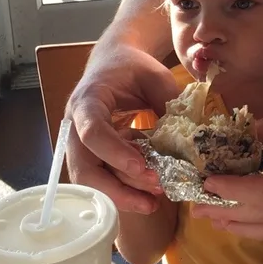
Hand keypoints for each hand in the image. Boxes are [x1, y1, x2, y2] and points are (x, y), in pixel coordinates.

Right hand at [66, 43, 178, 213]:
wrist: (113, 62)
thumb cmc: (132, 67)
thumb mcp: (154, 76)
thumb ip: (168, 102)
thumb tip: (187, 137)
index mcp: (88, 100)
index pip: (92, 131)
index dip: (114, 152)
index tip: (142, 166)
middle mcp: (75, 126)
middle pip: (84, 167)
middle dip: (116, 186)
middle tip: (154, 191)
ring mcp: (79, 144)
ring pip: (90, 180)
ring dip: (120, 194)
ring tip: (153, 201)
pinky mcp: (90, 155)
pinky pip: (100, 178)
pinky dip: (121, 190)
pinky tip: (147, 198)